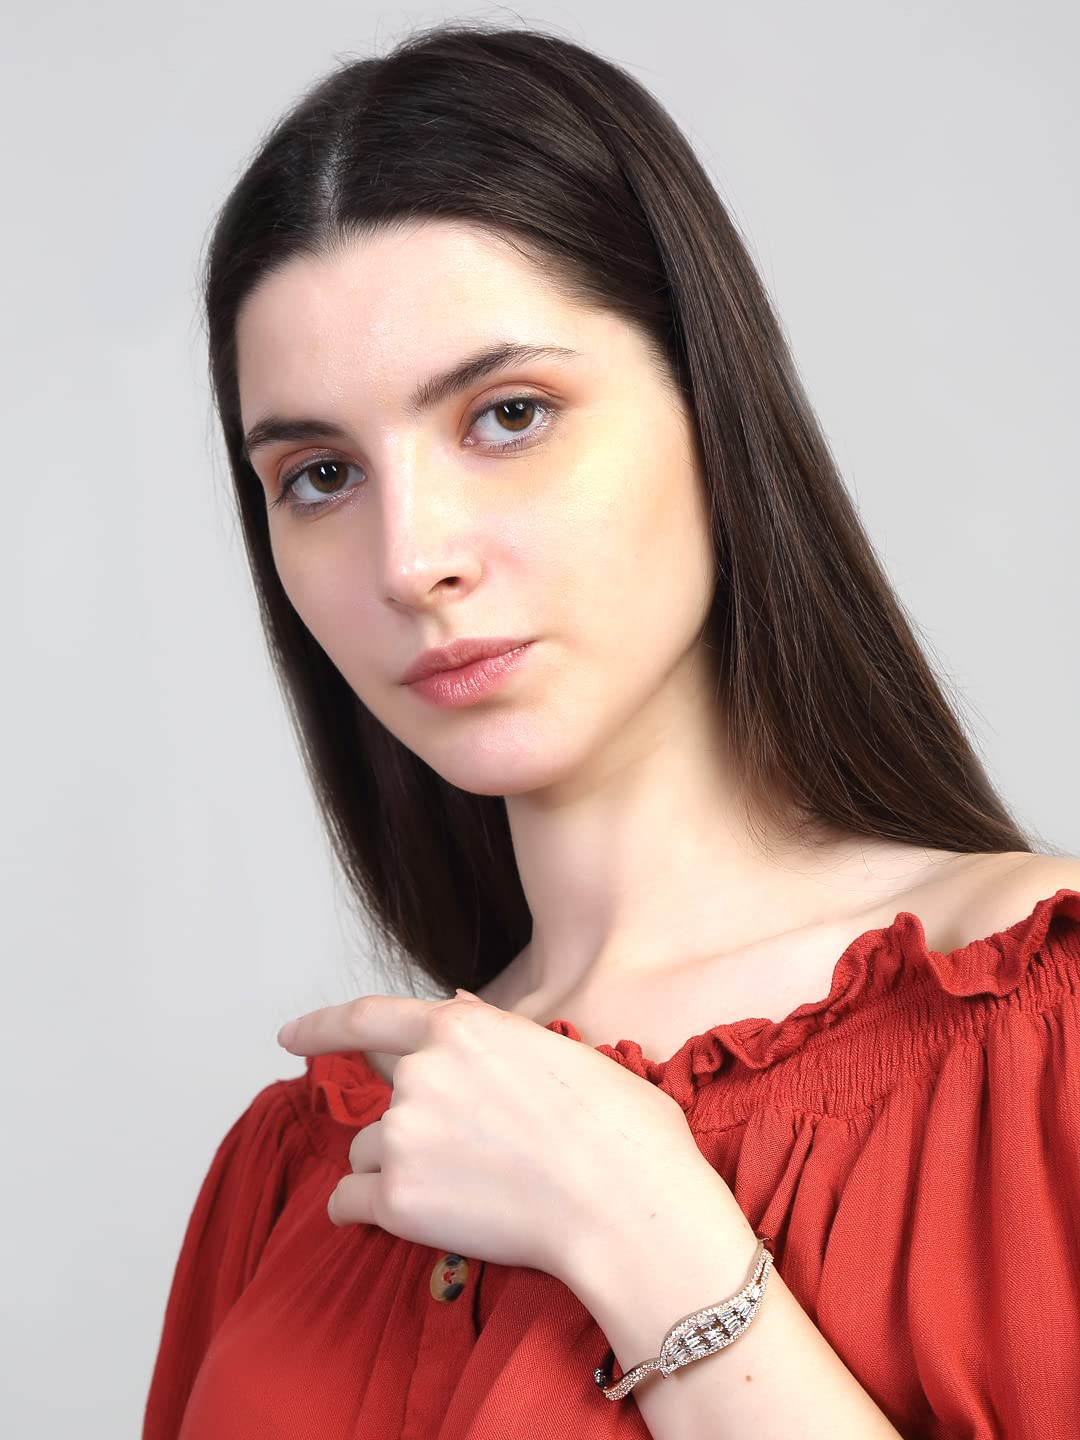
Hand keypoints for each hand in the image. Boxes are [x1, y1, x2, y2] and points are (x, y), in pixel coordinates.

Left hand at [276, 989, 722, 1285]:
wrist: (625, 1207)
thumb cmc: (619, 1131)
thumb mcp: (564, 1052)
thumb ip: (498, 1030)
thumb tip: (457, 1004)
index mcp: (463, 1028)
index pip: (368, 1017)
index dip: (322, 1026)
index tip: (289, 1036)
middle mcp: (421, 1073)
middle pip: (383, 1100)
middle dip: (414, 1126)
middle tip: (470, 1158)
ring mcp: (405, 1134)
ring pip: (371, 1151)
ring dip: (401, 1170)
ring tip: (467, 1193)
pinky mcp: (397, 1200)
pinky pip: (350, 1203)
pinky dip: (367, 1213)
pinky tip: (409, 1220)